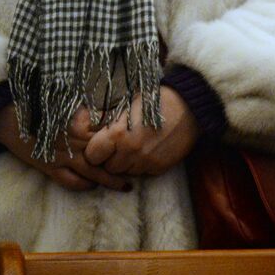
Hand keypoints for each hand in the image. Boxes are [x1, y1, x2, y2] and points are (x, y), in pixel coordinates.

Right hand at [0, 105, 132, 192]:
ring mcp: (62, 156)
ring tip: (126, 186)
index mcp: (81, 122)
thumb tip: (115, 113)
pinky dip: (83, 186)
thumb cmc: (41, 106)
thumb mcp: (68, 104)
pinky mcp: (49, 167)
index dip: (126, 141)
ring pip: (93, 173)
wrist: (8, 117)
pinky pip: (70, 182)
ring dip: (110, 181)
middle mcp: (74, 140)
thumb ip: (90, 111)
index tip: (141, 144)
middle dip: (124, 164)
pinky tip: (92, 186)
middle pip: (106, 156)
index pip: (110, 134)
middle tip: (142, 170)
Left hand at [82, 87, 198, 176]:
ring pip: (126, 172)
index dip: (95, 152)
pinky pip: (143, 173)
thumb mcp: (125, 107)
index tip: (101, 145)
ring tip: (137, 146)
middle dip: (111, 159)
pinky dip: (144, 165)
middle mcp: (129, 151)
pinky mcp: (160, 168)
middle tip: (120, 146)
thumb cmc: (153, 101)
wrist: (188, 107)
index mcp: (117, 134)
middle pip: (108, 168)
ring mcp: (146, 161)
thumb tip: (86, 133)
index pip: (92, 156)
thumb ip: (107, 124)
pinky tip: (151, 149)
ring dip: (128, 163)